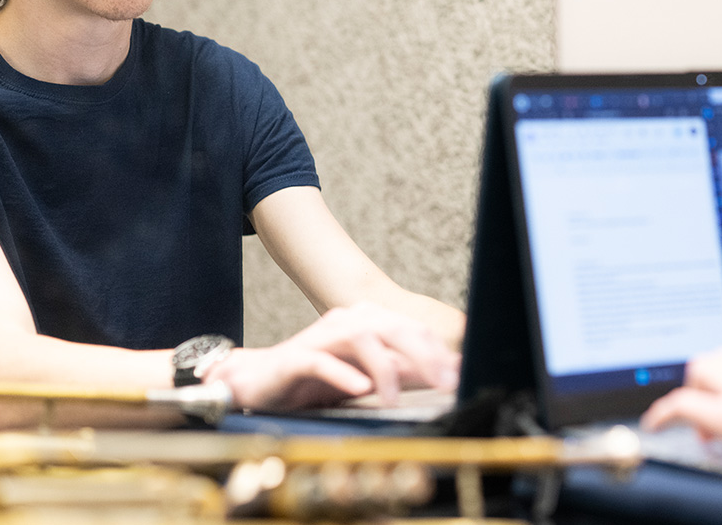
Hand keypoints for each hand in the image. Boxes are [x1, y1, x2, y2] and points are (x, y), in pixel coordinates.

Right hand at [204, 303, 460, 411]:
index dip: (439, 352)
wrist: (260, 383)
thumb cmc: (317, 381)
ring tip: (395, 399)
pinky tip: (361, 389)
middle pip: (393, 327)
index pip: (413, 330)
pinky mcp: (296, 357)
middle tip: (444, 383)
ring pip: (360, 338)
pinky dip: (343, 374)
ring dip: (384, 368)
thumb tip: (447, 375)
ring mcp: (322, 337)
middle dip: (423, 355)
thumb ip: (403, 374)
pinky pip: (321, 361)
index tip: (461, 376)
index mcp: (369, 322)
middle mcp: (348, 321)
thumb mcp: (368, 378)